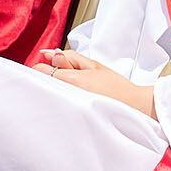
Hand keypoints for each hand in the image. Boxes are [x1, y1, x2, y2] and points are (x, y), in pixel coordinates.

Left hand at [33, 49, 154, 115]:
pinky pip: (56, 104)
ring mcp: (66, 108)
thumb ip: (70, 58)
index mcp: (70, 80)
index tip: (57, 66)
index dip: (46, 65)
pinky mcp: (69, 117)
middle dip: (50, 76)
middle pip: (41, 82)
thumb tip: (48, 54)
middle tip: (70, 78)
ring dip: (55, 88)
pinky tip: (76, 99)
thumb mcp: (93, 65)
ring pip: (48, 93)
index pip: (39, 70)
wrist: (131, 106)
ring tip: (76, 90)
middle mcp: (65, 95)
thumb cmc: (114, 86)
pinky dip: (61, 99)